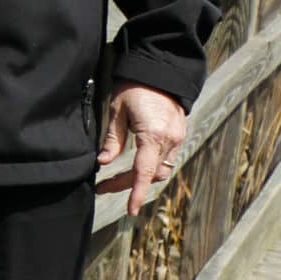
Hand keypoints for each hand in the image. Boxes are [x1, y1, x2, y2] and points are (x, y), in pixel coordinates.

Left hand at [95, 84, 186, 214]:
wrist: (161, 70)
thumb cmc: (135, 87)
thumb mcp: (117, 110)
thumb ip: (112, 139)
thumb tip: (102, 163)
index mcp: (154, 134)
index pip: (144, 171)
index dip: (136, 192)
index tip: (131, 210)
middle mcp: (170, 140)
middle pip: (151, 174)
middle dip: (128, 185)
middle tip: (103, 187)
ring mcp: (177, 138)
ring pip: (160, 170)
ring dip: (140, 179)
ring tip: (113, 180)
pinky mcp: (178, 135)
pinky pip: (166, 160)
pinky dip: (150, 168)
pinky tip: (133, 169)